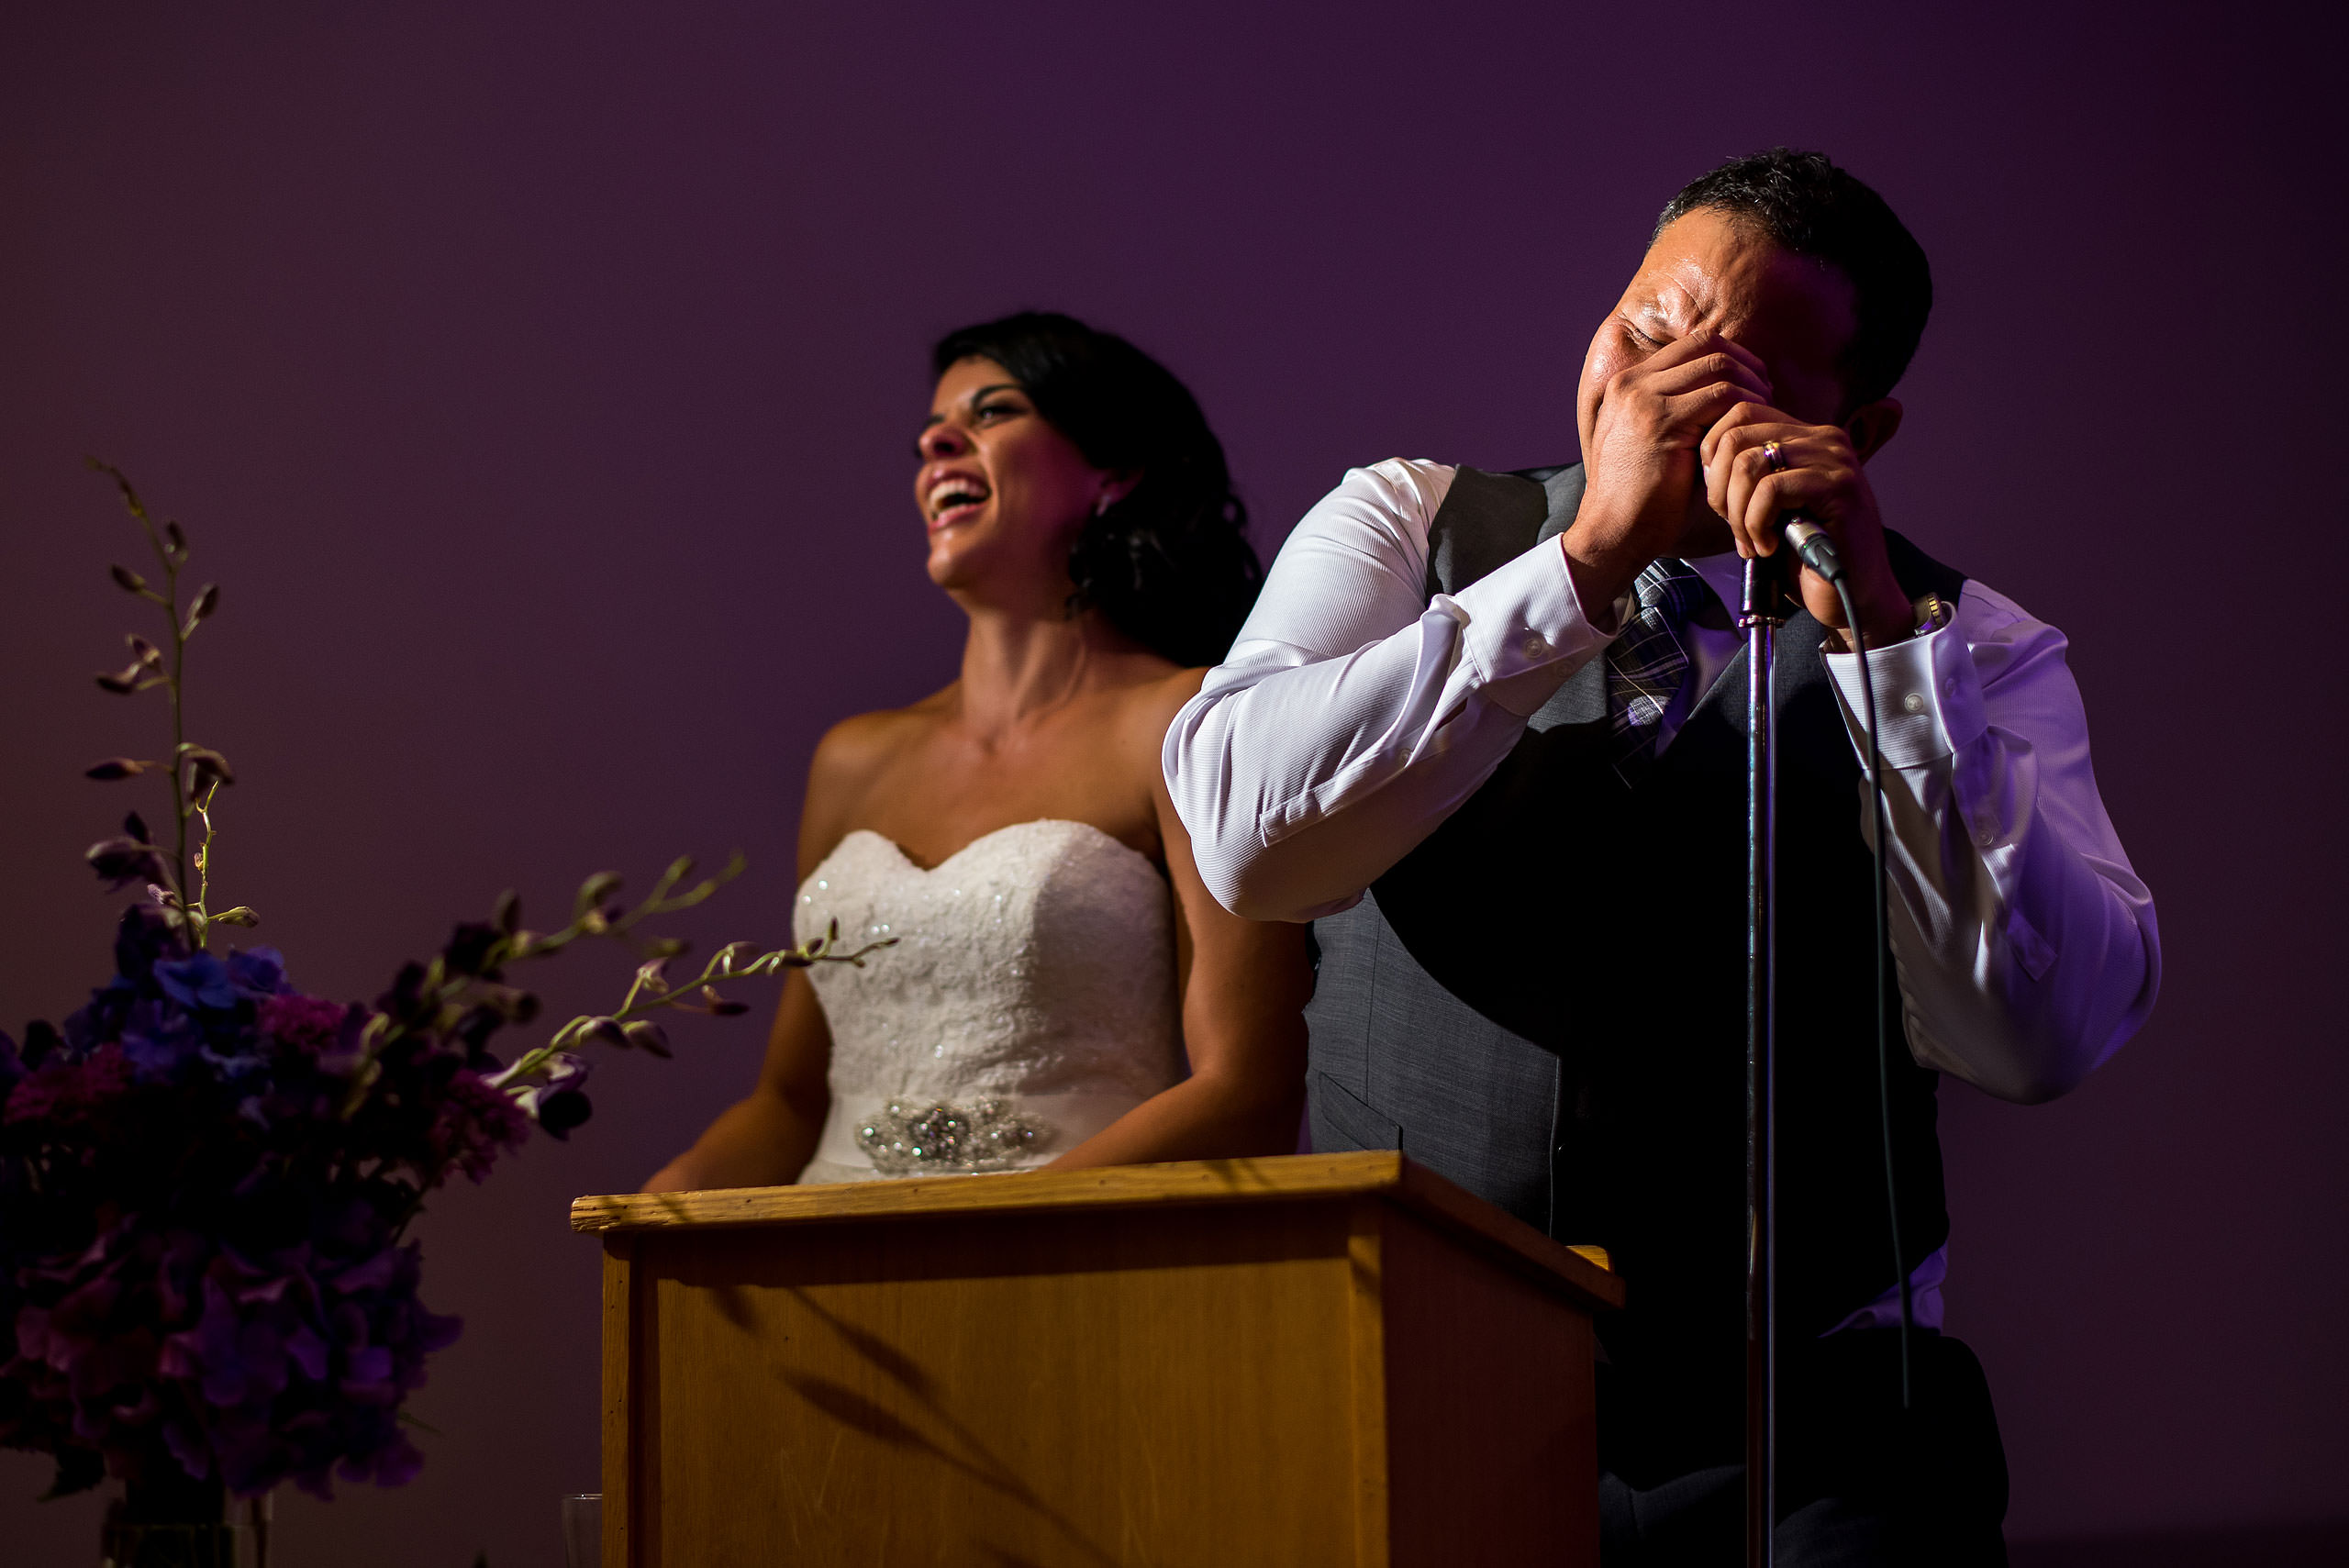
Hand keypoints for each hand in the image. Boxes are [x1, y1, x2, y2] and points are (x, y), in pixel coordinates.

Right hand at [1566, 333, 1774, 612]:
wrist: (1613, 531)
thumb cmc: (1643, 498)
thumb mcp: (1657, 441)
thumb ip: (1684, 410)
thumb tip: (1735, 391)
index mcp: (1628, 384)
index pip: (1692, 345)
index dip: (1732, 356)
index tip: (1754, 381)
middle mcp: (1632, 383)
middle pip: (1708, 347)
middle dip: (1747, 366)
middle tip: (1767, 393)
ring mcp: (1644, 399)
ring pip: (1718, 367)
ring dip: (1750, 387)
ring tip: (1763, 413)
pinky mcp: (1662, 421)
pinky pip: (1721, 397)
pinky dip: (1745, 408)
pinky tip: (1751, 430)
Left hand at [1700, 403, 1911, 646]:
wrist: (1852, 594)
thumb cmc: (1804, 554)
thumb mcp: (1768, 507)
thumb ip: (1746, 477)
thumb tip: (1704, 461)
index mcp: (1805, 435)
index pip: (1740, 414)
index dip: (1713, 455)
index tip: (1719, 500)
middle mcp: (1823, 438)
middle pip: (1737, 436)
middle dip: (1719, 488)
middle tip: (1730, 524)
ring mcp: (1835, 460)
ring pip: (1749, 463)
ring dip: (1737, 511)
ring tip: (1751, 541)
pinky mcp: (1839, 487)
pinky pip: (1771, 490)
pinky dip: (1756, 523)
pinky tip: (1768, 545)